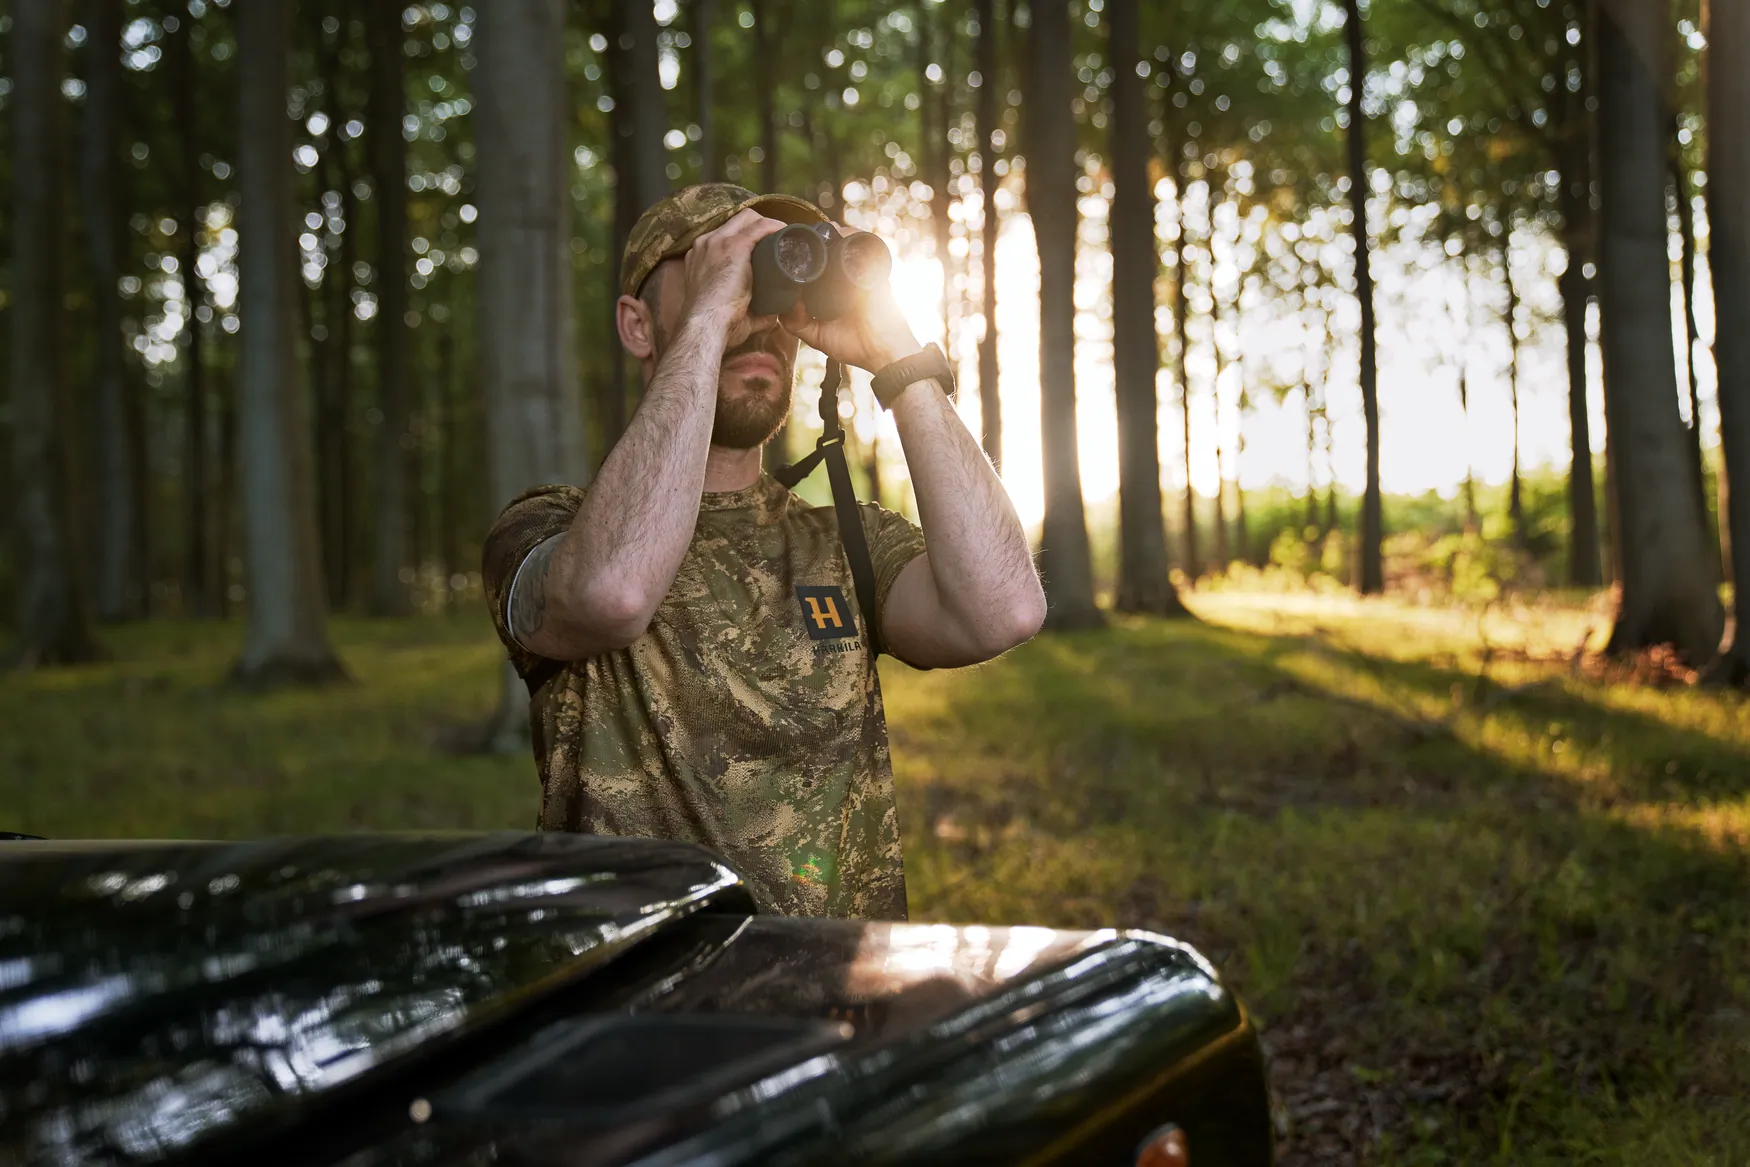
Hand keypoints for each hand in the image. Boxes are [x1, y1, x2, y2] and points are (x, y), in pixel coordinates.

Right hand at [678, 209, 786, 328]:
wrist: (705, 327)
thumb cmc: (715, 325)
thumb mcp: (729, 312)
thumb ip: (751, 313)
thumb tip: (771, 316)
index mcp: (701, 257)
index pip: (725, 234)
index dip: (747, 237)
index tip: (763, 248)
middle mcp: (706, 243)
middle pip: (737, 220)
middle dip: (759, 226)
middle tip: (777, 242)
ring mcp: (718, 242)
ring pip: (748, 218)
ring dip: (768, 225)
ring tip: (784, 238)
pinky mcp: (734, 246)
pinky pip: (759, 227)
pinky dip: (775, 227)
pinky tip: (787, 232)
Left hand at [778, 229, 922, 373]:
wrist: (883, 352)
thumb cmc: (854, 345)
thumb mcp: (816, 335)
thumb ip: (796, 322)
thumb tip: (782, 303)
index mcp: (833, 291)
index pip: (818, 267)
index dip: (805, 258)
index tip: (791, 251)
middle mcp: (846, 279)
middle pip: (831, 251)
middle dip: (818, 241)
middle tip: (804, 237)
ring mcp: (861, 274)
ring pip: (846, 245)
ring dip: (834, 235)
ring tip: (822, 231)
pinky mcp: (873, 273)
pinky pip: (864, 247)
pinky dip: (853, 236)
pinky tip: (840, 232)